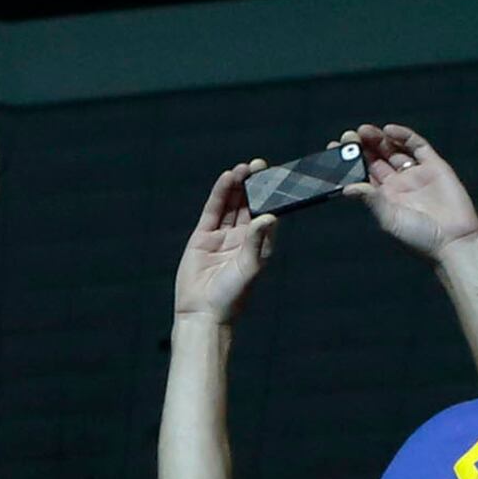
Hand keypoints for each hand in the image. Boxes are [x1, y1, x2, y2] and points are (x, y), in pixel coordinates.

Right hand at [172, 162, 275, 323]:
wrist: (202, 313)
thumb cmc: (231, 296)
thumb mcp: (249, 267)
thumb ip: (257, 241)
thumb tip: (268, 216)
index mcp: (258, 244)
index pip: (266, 212)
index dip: (270, 195)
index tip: (276, 177)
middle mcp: (241, 238)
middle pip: (248, 204)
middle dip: (253, 185)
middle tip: (260, 165)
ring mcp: (221, 236)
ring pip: (231, 204)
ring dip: (237, 186)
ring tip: (244, 168)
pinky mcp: (203, 237)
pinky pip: (213, 211)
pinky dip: (219, 194)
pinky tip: (226, 178)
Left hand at [340, 125, 477, 264]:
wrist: (455, 239)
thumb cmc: (420, 237)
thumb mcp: (390, 218)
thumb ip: (371, 199)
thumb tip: (346, 188)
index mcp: (383, 198)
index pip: (362, 175)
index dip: (349, 162)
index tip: (333, 149)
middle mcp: (398, 184)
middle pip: (376, 159)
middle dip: (362, 146)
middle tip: (348, 136)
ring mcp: (416, 173)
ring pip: (393, 150)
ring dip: (379, 139)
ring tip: (363, 131)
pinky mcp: (434, 165)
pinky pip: (417, 146)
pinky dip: (404, 136)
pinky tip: (389, 130)